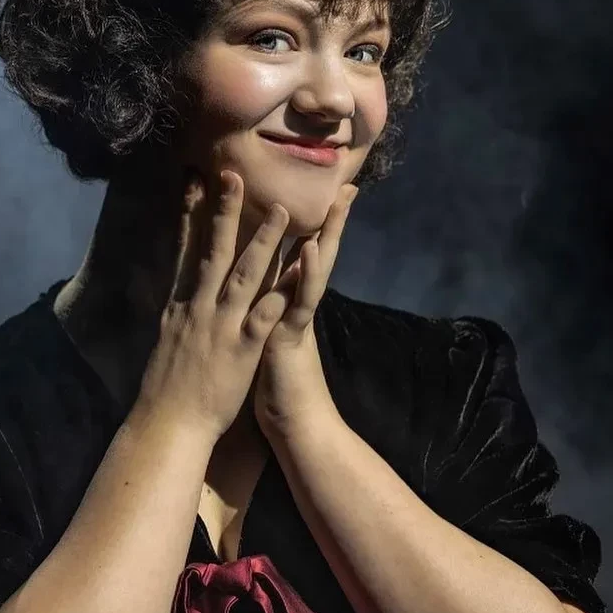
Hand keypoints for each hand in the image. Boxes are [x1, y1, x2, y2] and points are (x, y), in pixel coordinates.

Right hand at [135, 169, 296, 441]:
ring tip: (282, 211)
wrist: (168, 424)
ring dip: (264, 242)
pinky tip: (296, 272)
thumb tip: (178, 294)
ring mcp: (221, 327)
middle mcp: (199, 308)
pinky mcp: (241, 349)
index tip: (196, 182)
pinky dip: (280, 292)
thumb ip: (178, 313)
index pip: (186, 250)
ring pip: (245, 275)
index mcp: (181, 305)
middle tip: (235, 175)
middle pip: (215, 251)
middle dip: (226, 212)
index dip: (192, 215)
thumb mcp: (167, 340)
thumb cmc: (167, 388)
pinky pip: (264, 315)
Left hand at [253, 181, 358, 433]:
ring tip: (336, 203)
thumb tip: (265, 293)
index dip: (306, 225)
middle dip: (328, 220)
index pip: (297, 256)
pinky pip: (303, 300)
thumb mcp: (265, 339)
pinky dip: (310, 274)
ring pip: (314, 270)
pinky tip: (314, 248)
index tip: (320, 194)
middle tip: (346, 186)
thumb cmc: (274, 385)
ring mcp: (298, 318)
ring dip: (325, 234)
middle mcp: (294, 305)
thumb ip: (269, 312)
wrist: (292, 426)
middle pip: (315, 253)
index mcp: (283, 302)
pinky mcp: (295, 335)